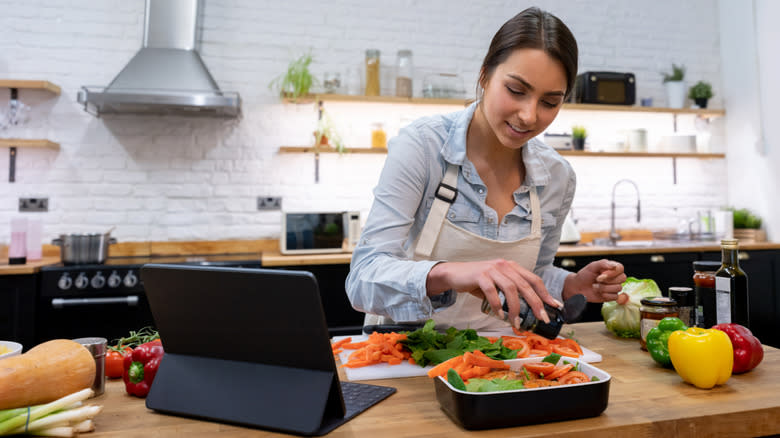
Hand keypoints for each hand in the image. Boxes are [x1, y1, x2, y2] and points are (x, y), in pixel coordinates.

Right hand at [426, 259, 562, 326]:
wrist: (454, 274)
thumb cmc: (477, 282)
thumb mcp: (497, 284)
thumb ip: (510, 293)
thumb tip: (526, 313)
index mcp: (512, 267)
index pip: (534, 279)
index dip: (545, 293)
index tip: (554, 307)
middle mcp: (505, 265)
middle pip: (526, 285)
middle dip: (536, 304)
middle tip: (541, 319)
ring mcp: (492, 269)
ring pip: (511, 289)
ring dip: (516, 308)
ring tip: (516, 322)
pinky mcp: (480, 275)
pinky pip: (492, 291)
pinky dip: (497, 305)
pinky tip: (500, 315)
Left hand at [563, 259, 626, 302]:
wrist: (578, 287)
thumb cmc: (584, 275)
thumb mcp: (592, 266)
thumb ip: (603, 264)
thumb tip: (615, 266)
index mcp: (611, 268)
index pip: (620, 268)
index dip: (612, 272)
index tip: (601, 274)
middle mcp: (615, 277)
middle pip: (622, 278)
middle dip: (607, 280)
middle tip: (597, 280)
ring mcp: (614, 287)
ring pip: (618, 288)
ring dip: (604, 288)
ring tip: (595, 286)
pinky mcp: (612, 296)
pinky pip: (615, 297)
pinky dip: (605, 295)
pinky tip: (599, 292)